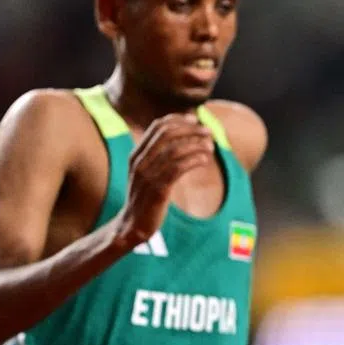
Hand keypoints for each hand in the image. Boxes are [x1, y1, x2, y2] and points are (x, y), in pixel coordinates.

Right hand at [115, 113, 214, 245]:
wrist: (132, 224)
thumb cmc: (145, 197)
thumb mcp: (147, 173)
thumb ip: (158, 156)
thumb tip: (182, 138)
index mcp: (136, 154)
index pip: (157, 126)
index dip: (178, 120)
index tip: (195, 120)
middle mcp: (140, 162)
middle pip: (168, 134)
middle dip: (191, 129)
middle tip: (209, 132)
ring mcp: (147, 175)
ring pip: (175, 150)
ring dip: (196, 145)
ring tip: (211, 147)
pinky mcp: (157, 190)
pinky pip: (178, 169)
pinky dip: (194, 160)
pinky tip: (205, 160)